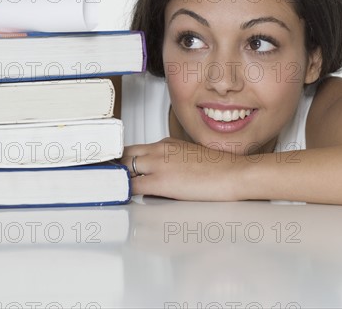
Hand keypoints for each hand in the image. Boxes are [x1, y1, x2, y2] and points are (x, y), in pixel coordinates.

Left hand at [121, 137, 241, 200]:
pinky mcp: (160, 182)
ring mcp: (158, 164)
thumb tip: (162, 178)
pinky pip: (132, 186)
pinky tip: (120, 197)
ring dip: (116, 179)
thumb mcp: (190, 157)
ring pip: (124, 168)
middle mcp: (159, 150)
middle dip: (114, 166)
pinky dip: (123, 191)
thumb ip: (172, 163)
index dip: (123, 160)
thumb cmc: (220, 169)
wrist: (235, 173)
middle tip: (106, 177)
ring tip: (109, 188)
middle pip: (124, 155)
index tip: (116, 168)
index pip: (134, 149)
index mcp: (166, 144)